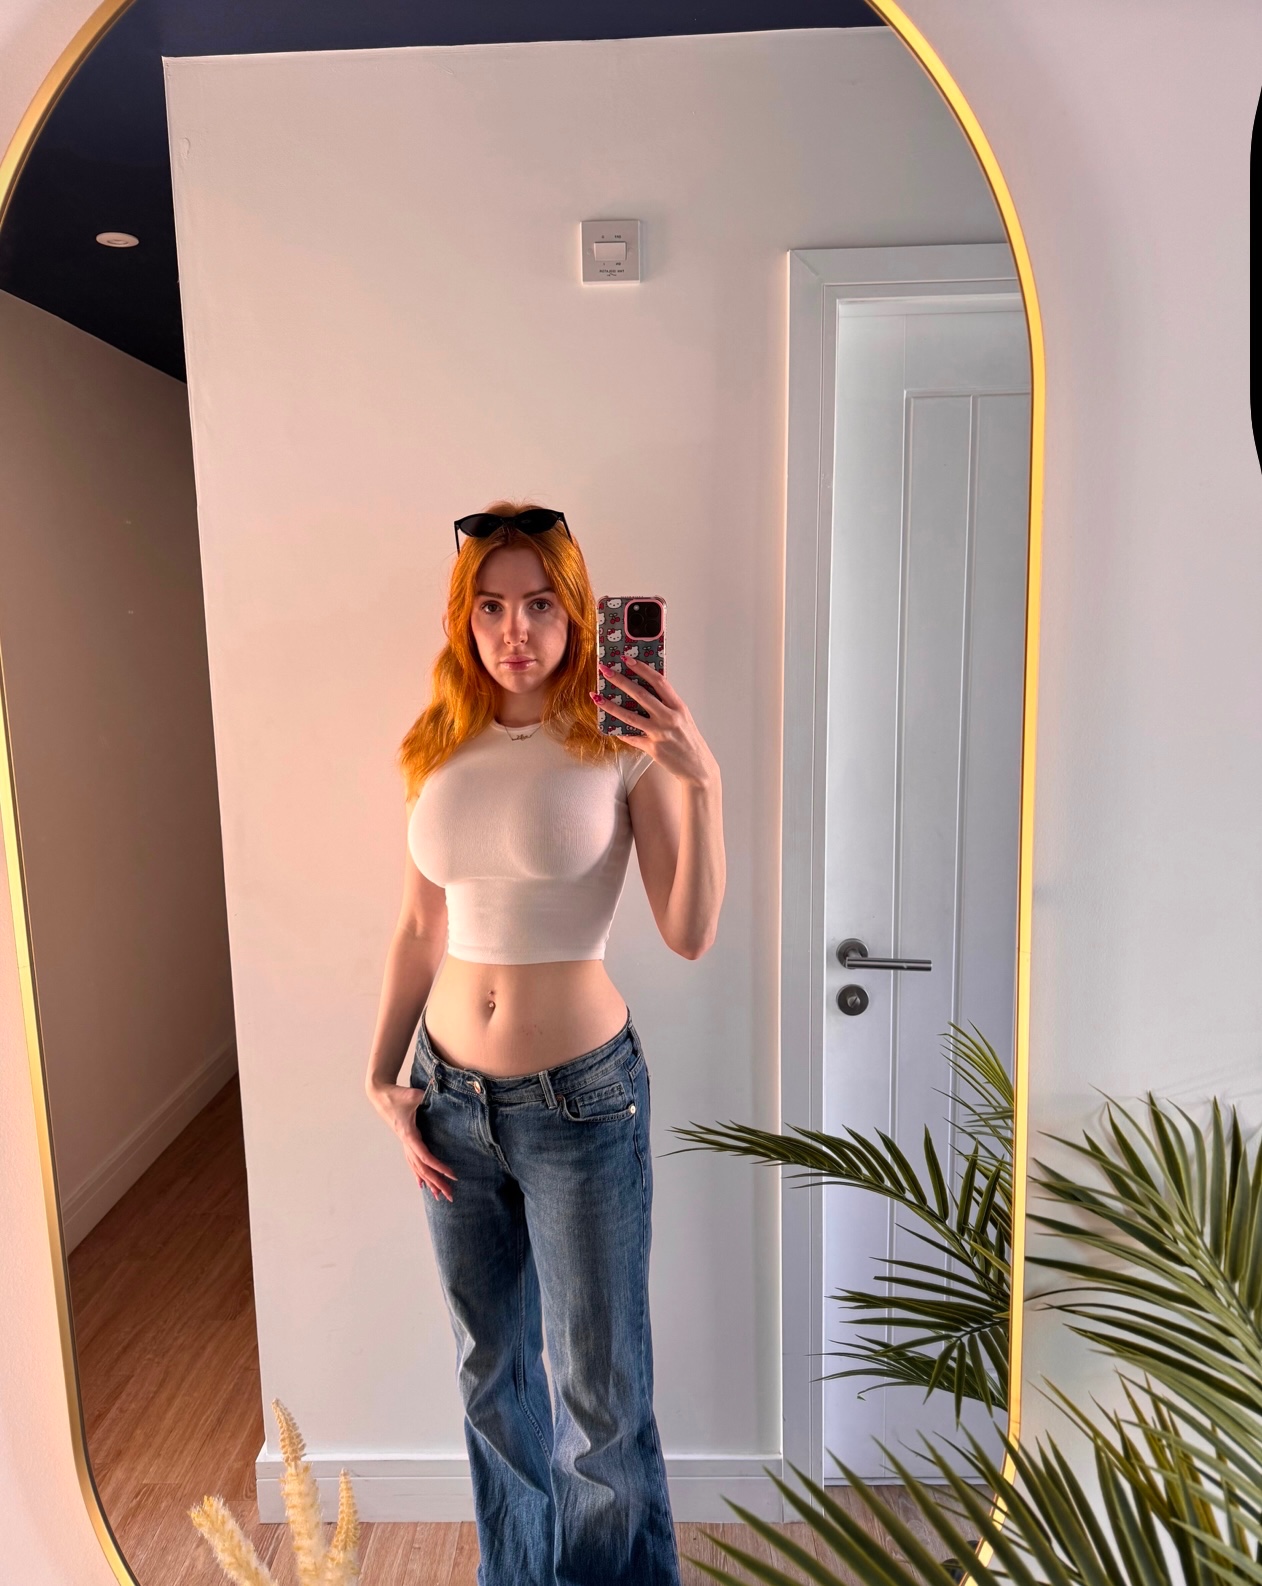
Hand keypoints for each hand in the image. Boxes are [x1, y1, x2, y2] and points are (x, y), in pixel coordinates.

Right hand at [367, 1081, 457, 1200]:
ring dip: (429, 1181)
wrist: (381, 1095)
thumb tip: (431, 1093)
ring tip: (440, 1195)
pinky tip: (422, 1184)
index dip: (438, 1167)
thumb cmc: (396, 1095)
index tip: (452, 1175)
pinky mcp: (406, 1141)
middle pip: (423, 1168)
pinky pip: (412, 1162)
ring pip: (417, 1168)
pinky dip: (418, 1174)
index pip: (425, 1157)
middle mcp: (407, 1143)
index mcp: (409, 1135)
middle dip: (437, 1182)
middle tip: (451, 1195)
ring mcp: (405, 1144)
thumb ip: (421, 1096)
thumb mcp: (411, 1094)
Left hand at [594, 656, 718, 789]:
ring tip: (596, 696)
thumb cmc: (689, 740)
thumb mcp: (683, 718)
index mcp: (678, 707)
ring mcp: (660, 734)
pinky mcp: (652, 748)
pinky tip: (608, 725)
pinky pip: (631, 737)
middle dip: (621, 681)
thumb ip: (667, 704)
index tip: (627, 659)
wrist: (698, 768)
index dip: (642, 668)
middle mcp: (669, 718)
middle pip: (641, 695)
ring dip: (610, 705)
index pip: (659, 681)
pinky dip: (619, 731)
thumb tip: (645, 690)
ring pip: (630, 716)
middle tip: (606, 671)